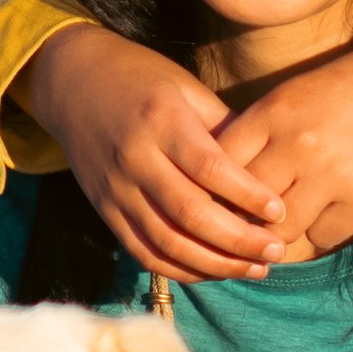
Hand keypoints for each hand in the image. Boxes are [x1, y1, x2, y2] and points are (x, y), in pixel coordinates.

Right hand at [15, 25, 288, 282]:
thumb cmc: (142, 79)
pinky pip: (143, 251)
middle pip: (190, 213)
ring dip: (216, 264)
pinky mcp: (104, 209)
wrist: (72, 82)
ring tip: (255, 269)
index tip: (280, 212)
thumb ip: (223, 126)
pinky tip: (214, 272)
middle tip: (277, 250)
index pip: (209, 167)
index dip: (247, 194)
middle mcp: (135, 158)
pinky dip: (180, 269)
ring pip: (167, 242)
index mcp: (161, 120)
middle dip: (238, 240)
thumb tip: (269, 166)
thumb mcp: (186, 87)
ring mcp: (115, 188)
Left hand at [214, 29, 352, 261]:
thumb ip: (258, 134)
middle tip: (242, 230)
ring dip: (278, 237)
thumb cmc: (352, 87)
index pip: (217, 167)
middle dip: (240, 223)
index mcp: (273, 111)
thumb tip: (218, 188)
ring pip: (279, 232)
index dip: (211, 191)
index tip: (212, 203)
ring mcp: (333, 173)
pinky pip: (322, 239)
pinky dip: (319, 235)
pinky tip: (325, 218)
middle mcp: (298, 143)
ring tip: (280, 231)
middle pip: (242, 207)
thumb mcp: (295, 95)